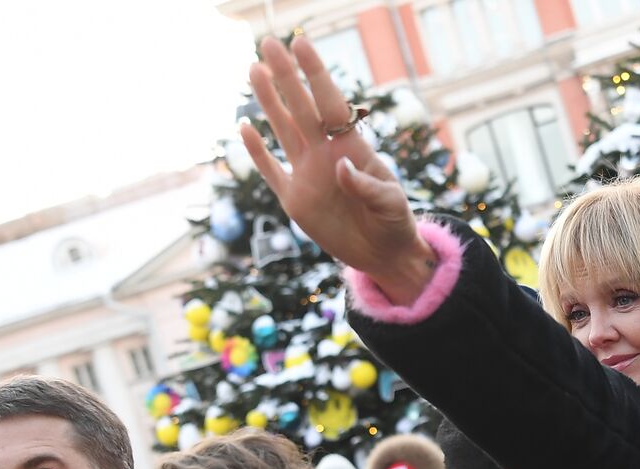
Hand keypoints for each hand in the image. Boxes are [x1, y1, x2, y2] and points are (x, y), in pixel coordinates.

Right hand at [243, 36, 436, 303]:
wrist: (385, 254)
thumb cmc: (395, 222)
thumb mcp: (390, 205)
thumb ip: (367, 186)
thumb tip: (341, 167)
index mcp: (352, 148)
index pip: (330, 104)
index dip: (316, 75)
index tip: (302, 45)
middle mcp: (326, 154)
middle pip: (301, 108)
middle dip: (287, 76)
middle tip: (269, 43)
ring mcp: (308, 175)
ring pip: (283, 131)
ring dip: (269, 102)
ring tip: (255, 70)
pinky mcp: (295, 201)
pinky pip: (272, 172)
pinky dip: (258, 153)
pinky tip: (245, 128)